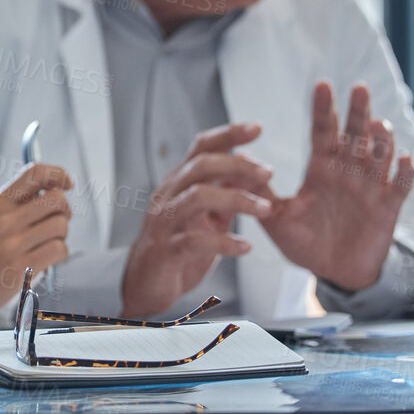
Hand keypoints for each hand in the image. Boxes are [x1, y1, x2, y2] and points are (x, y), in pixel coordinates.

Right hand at [0, 163, 73, 319]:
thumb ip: (13, 204)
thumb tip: (51, 191)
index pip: (35, 173)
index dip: (58, 174)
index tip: (67, 184)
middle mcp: (5, 220)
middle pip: (57, 199)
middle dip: (65, 210)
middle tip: (57, 221)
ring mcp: (12, 244)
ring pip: (61, 226)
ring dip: (61, 235)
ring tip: (47, 243)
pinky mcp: (20, 267)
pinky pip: (58, 250)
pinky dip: (59, 253)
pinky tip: (46, 259)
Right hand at [120, 124, 274, 316]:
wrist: (144, 285)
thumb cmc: (178, 248)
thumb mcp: (206, 216)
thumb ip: (226, 193)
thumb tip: (253, 169)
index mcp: (179, 184)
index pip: (201, 148)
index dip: (228, 134)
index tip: (257, 127)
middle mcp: (168, 196)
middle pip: (200, 166)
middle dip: (238, 164)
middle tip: (269, 173)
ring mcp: (164, 223)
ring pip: (198, 197)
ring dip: (237, 199)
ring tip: (265, 209)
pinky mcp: (166, 251)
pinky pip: (195, 240)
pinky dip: (224, 242)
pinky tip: (245, 248)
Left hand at [261, 83, 413, 292]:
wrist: (335, 274)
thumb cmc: (306, 243)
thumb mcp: (277, 220)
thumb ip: (259, 195)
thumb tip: (230, 171)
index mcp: (322, 170)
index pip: (323, 133)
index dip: (323, 110)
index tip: (322, 85)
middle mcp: (348, 172)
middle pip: (354, 136)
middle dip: (357, 112)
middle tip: (359, 88)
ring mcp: (370, 188)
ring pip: (380, 156)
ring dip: (382, 140)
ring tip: (378, 125)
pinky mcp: (388, 207)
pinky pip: (400, 187)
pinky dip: (405, 173)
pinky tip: (406, 160)